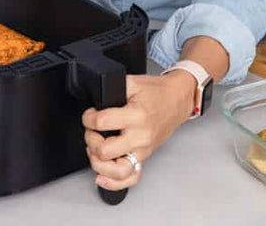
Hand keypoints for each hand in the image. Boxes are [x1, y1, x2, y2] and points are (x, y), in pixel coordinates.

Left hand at [81, 72, 195, 190]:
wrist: (176, 101)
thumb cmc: (157, 93)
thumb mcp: (133, 82)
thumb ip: (113, 88)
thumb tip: (95, 97)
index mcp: (137, 116)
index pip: (103, 122)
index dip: (89, 118)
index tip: (90, 114)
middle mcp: (140, 137)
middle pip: (105, 151)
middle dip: (91, 140)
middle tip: (92, 131)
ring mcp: (142, 150)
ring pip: (117, 172)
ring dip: (98, 163)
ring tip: (95, 151)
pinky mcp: (144, 157)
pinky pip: (130, 179)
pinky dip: (114, 183)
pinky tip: (102, 177)